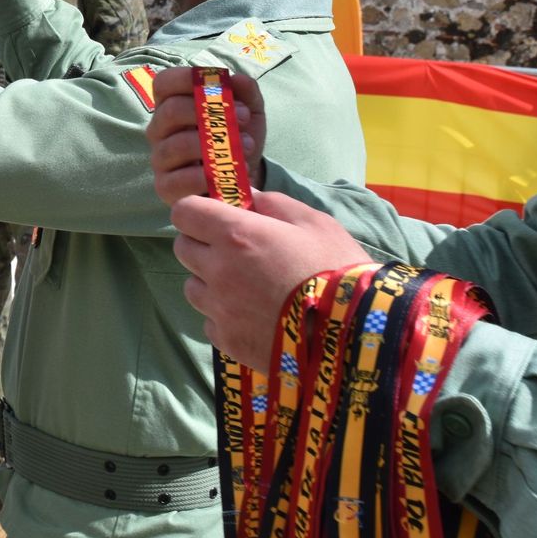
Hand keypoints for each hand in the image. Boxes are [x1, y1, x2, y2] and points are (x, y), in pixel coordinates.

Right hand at [146, 67, 265, 204]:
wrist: (242, 179)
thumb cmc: (237, 139)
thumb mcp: (249, 111)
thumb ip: (245, 91)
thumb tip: (236, 79)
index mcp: (171, 104)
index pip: (164, 83)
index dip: (187, 78)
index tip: (221, 84)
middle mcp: (159, 129)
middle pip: (171, 110)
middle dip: (211, 111)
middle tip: (243, 117)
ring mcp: (159, 158)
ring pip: (176, 145)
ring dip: (215, 145)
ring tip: (245, 147)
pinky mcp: (165, 186)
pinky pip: (178, 179)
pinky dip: (207, 175)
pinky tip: (229, 172)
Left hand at [170, 191, 369, 368]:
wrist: (353, 335)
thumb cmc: (337, 270)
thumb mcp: (314, 223)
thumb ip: (272, 204)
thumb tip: (245, 197)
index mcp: (236, 235)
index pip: (184, 212)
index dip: (197, 211)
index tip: (216, 217)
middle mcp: (218, 270)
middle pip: (183, 248)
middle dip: (202, 244)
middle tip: (236, 252)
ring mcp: (219, 309)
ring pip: (192, 287)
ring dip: (210, 283)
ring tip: (247, 288)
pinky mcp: (226, 340)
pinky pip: (210, 321)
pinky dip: (224, 316)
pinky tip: (255, 316)